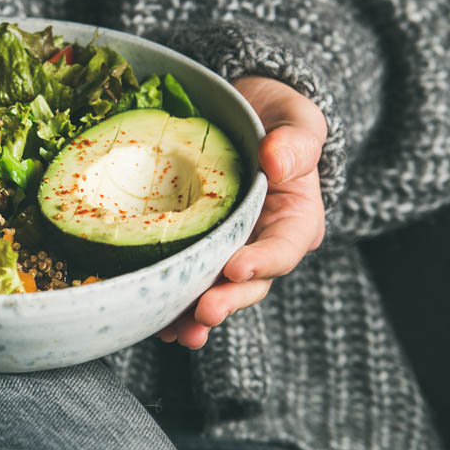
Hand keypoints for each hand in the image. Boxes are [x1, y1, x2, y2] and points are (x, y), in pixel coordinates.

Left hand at [156, 76, 326, 348]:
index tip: (236, 269)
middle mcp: (263, 244)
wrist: (243, 116)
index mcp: (295, 220)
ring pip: (216, 291)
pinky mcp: (198, 250)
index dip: (262, 263)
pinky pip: (186, 280)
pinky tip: (152, 318)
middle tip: (204, 313)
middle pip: (249, 283)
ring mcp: (229, 251)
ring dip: (195, 316)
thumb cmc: (276, 119)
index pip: (284, 248)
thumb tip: (277, 162)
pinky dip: (170, 300)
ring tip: (177, 333)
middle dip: (226, 301)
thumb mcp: (296, 121)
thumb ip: (295, 142)